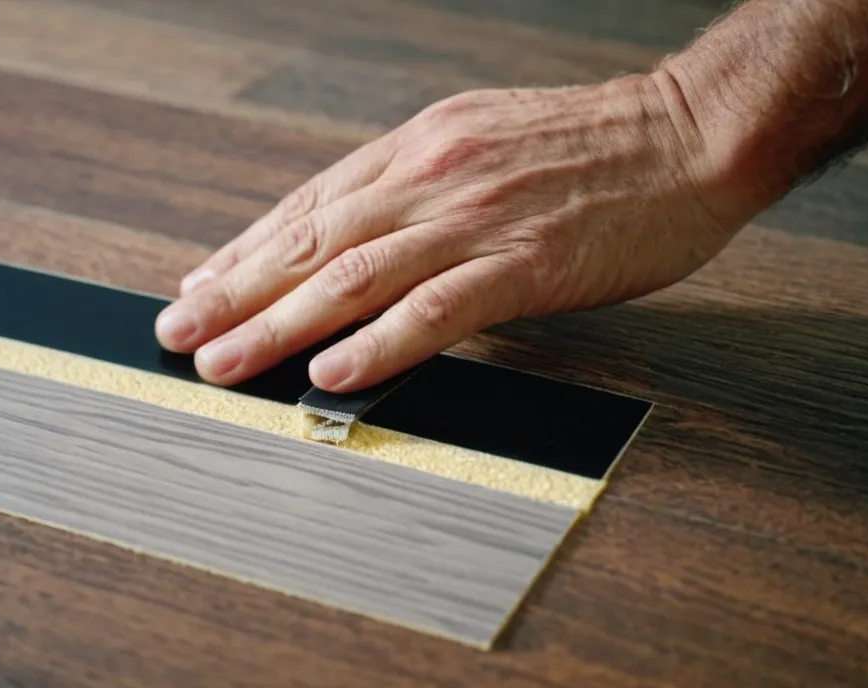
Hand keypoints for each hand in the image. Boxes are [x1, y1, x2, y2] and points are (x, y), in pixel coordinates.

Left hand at [154, 73, 752, 392]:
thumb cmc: (593, 147)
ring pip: (355, 277)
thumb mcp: (484, 143)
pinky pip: (438, 309)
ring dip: (280, 324)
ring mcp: (476, 220)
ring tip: (225, 362)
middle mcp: (433, 177)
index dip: (245, 250)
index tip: (198, 285)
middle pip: (313, 240)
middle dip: (236, 292)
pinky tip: (333, 373)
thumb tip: (359, 236)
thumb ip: (418, 189)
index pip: (310, 205)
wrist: (690, 135)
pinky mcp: (525, 263)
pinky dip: (379, 343)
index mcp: (421, 149)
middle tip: (177, 332)